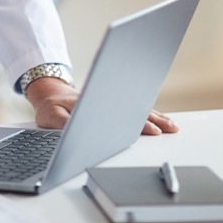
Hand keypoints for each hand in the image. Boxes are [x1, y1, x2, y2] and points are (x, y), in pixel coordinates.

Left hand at [25, 77, 177, 134]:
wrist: (50, 93)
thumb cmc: (51, 106)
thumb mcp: (51, 115)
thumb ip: (63, 124)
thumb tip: (77, 130)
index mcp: (93, 104)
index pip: (119, 113)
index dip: (135, 122)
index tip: (150, 129)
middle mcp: (106, 101)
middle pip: (133, 110)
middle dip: (153, 120)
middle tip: (169, 129)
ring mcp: (111, 103)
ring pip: (137, 109)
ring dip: (156, 117)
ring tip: (172, 126)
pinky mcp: (113, 105)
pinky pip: (134, 109)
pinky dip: (149, 115)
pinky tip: (161, 121)